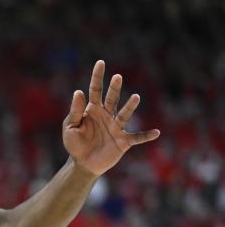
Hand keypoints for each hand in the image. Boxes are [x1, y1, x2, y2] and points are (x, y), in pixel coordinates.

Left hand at [63, 60, 160, 175]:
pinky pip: (137, 137)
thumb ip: (75, 111)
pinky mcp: (123, 141)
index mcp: (93, 110)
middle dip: (115, 88)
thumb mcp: (70, 127)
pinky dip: (146, 135)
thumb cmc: (75, 144)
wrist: (83, 164)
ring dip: (130, 106)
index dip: (98, 76)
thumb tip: (78, 92)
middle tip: (117, 77)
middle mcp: (107, 115)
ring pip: (124, 114)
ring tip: (136, 97)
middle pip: (112, 98)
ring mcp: (116, 127)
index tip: (101, 62)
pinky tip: (156, 132)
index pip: (95, 89)